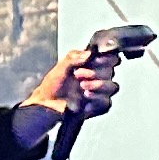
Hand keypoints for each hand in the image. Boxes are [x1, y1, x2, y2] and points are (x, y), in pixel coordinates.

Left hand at [10, 41, 130, 148]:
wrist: (47, 104)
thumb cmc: (52, 85)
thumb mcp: (60, 67)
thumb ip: (74, 58)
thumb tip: (89, 53)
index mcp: (91, 64)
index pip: (109, 57)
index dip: (105, 58)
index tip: (94, 60)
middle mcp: (97, 77)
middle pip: (111, 71)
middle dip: (95, 72)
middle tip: (78, 74)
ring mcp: (98, 92)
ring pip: (112, 87)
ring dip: (98, 85)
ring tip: (82, 87)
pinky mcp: (98, 106)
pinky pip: (106, 102)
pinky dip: (96, 100)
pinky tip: (85, 100)